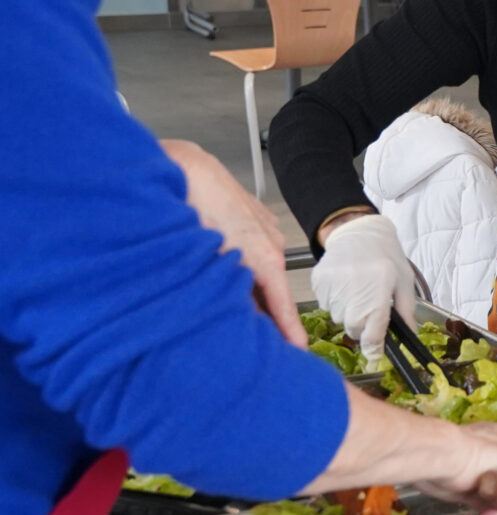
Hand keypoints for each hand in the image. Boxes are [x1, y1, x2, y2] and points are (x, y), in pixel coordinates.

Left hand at [163, 139, 304, 347]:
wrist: (182, 163)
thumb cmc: (190, 202)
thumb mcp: (202, 254)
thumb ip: (222, 288)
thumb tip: (231, 318)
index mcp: (261, 255)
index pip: (281, 301)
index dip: (288, 329)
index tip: (296, 352)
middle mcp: (269, 243)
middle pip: (270, 288)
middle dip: (263, 313)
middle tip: (251, 340)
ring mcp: (262, 228)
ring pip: (259, 269)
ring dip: (248, 286)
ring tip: (229, 306)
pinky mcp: (251, 218)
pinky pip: (252, 250)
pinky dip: (243, 265)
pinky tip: (223, 270)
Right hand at [310, 212, 416, 358]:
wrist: (357, 231)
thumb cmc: (386, 256)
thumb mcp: (404, 281)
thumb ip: (407, 311)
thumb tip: (410, 337)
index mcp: (379, 286)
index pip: (372, 329)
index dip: (374, 347)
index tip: (375, 355)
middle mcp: (354, 287)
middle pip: (354, 328)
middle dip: (363, 328)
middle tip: (370, 311)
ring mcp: (332, 284)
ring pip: (338, 318)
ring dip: (349, 314)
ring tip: (358, 293)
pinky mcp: (318, 282)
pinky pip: (325, 306)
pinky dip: (336, 303)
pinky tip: (345, 287)